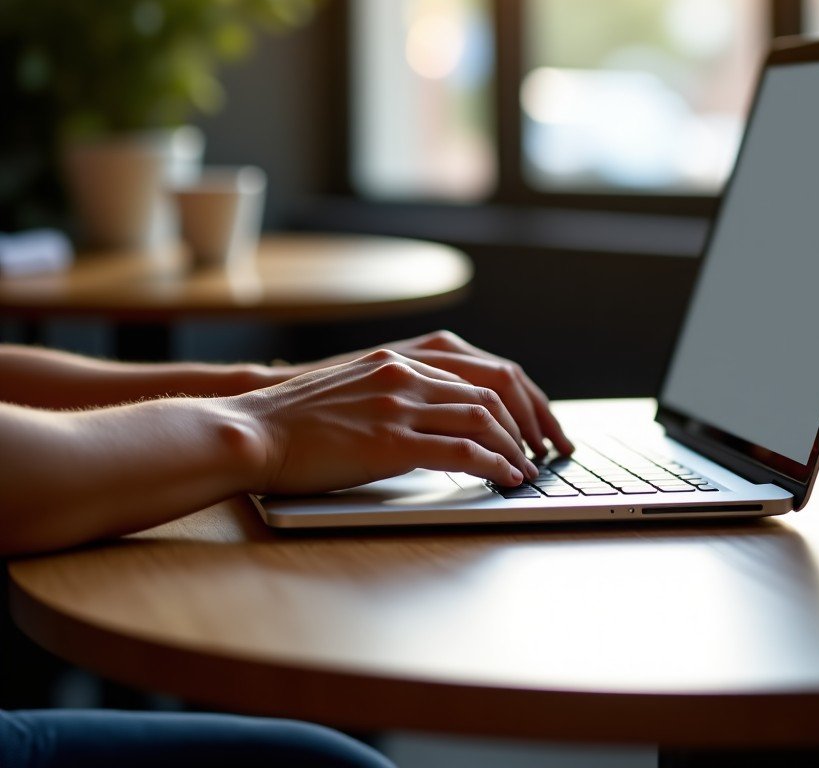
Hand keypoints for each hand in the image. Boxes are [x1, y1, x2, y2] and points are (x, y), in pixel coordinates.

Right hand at [236, 347, 542, 494]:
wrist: (253, 430)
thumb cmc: (296, 420)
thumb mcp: (354, 390)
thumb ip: (395, 394)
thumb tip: (433, 418)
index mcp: (399, 362)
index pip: (476, 375)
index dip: (513, 402)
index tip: (530, 425)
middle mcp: (405, 376)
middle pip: (490, 393)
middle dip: (527, 423)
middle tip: (544, 448)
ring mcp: (397, 406)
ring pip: (481, 420)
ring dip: (514, 447)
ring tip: (528, 469)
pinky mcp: (389, 443)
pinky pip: (459, 451)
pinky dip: (492, 465)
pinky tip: (506, 477)